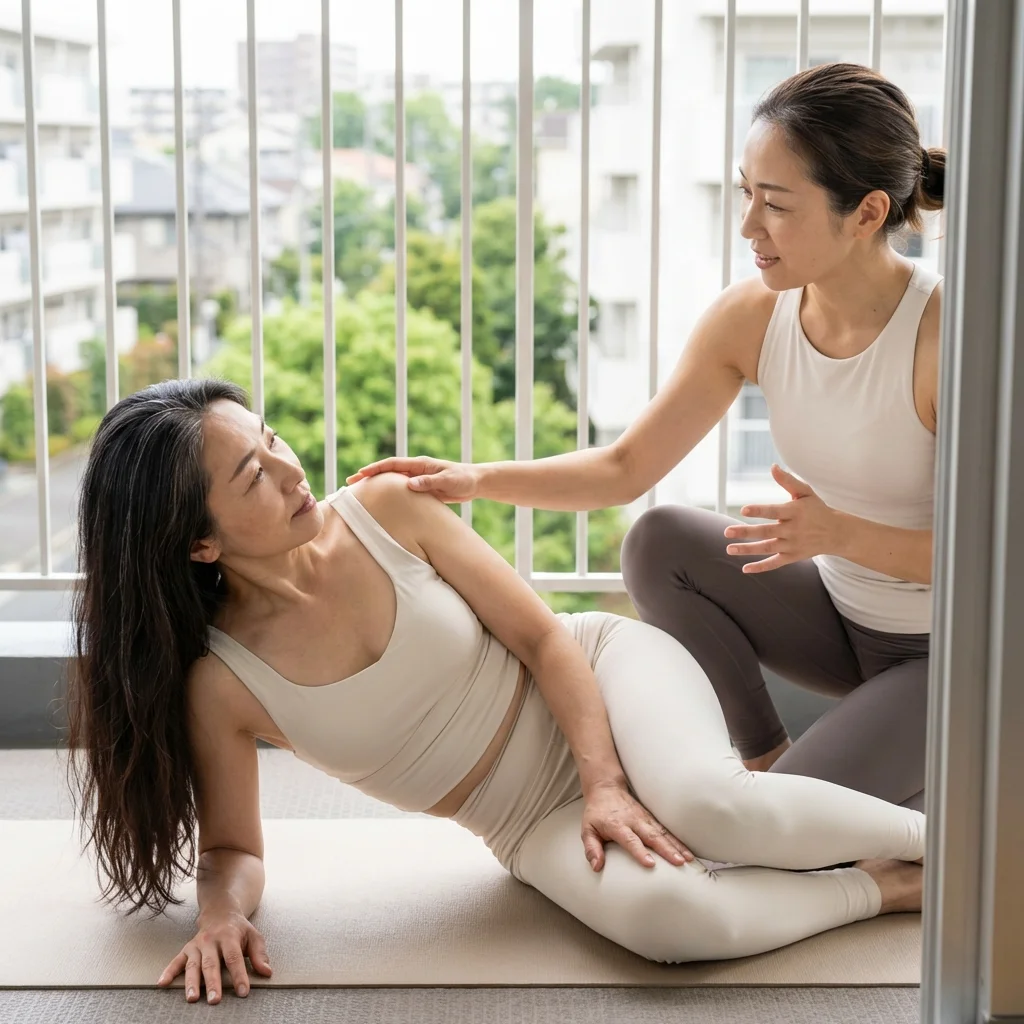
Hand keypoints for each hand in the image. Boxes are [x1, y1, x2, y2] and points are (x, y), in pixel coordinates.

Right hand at [156, 911, 271, 1003]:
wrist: (220, 912)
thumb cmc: (239, 929)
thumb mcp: (253, 936)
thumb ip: (259, 954)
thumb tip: (267, 972)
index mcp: (229, 937)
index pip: (234, 958)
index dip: (239, 975)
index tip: (243, 992)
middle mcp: (211, 941)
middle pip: (212, 963)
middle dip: (213, 983)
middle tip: (214, 1000)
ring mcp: (197, 945)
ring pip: (193, 965)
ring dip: (191, 982)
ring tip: (192, 998)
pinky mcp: (186, 949)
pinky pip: (176, 961)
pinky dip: (168, 972)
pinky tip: (162, 984)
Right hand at [345, 457, 480, 502]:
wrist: (474, 483)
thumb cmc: (463, 480)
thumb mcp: (447, 481)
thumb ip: (430, 482)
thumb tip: (409, 484)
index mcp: (420, 464)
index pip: (392, 464)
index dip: (375, 468)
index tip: (360, 473)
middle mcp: (416, 470)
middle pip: (387, 472)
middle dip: (368, 476)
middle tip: (350, 483)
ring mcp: (418, 479)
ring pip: (392, 482)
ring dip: (376, 486)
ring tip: (360, 494)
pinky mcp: (422, 489)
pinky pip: (401, 491)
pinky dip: (389, 494)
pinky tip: (381, 503)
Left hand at [581, 781, 693, 871]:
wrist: (606, 789)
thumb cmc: (596, 814)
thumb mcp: (587, 829)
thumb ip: (591, 848)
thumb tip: (596, 867)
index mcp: (617, 825)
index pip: (630, 840)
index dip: (639, 851)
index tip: (650, 863)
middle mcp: (634, 821)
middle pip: (652, 836)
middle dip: (667, 850)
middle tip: (679, 862)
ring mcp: (644, 819)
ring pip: (663, 833)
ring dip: (676, 845)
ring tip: (688, 859)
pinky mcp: (651, 818)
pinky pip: (666, 830)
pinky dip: (678, 840)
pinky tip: (688, 851)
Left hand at [723, 464, 841, 573]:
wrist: (837, 533)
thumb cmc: (817, 509)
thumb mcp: (805, 492)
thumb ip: (788, 481)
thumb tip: (773, 466)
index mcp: (795, 512)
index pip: (774, 511)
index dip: (759, 511)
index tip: (743, 510)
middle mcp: (793, 530)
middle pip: (766, 531)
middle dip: (745, 532)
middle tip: (726, 532)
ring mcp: (792, 545)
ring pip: (767, 548)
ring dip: (747, 550)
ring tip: (729, 549)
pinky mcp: (792, 557)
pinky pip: (775, 563)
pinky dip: (761, 567)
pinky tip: (745, 569)